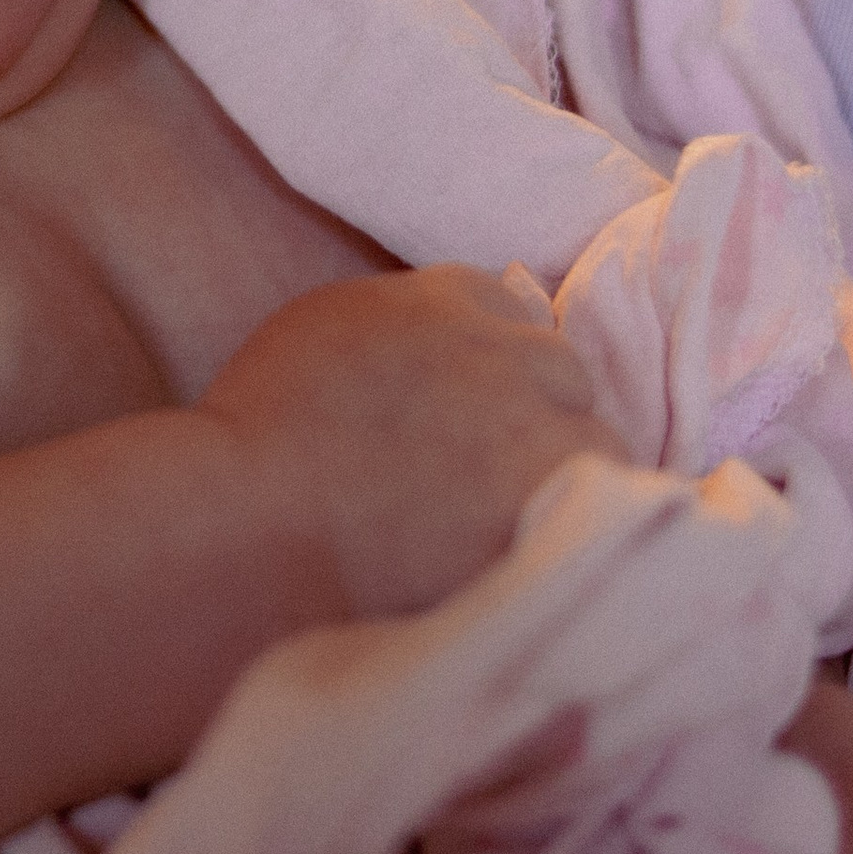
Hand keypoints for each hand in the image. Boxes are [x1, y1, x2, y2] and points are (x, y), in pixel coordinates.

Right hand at [196, 263, 621, 614]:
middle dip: (540, 409)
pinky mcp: (549, 511)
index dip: (493, 359)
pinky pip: (602, 516)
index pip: (507, 305)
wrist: (250, 530)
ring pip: (600, 442)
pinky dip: (577, 533)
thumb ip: (404, 323)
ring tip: (515, 521)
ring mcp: (531, 431)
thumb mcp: (327, 331)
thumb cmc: (258, 435)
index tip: (471, 405)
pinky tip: (535, 556)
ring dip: (569, 471)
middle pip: (562, 369)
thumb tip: (455, 341)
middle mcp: (501, 351)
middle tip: (491, 468)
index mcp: (440, 296)